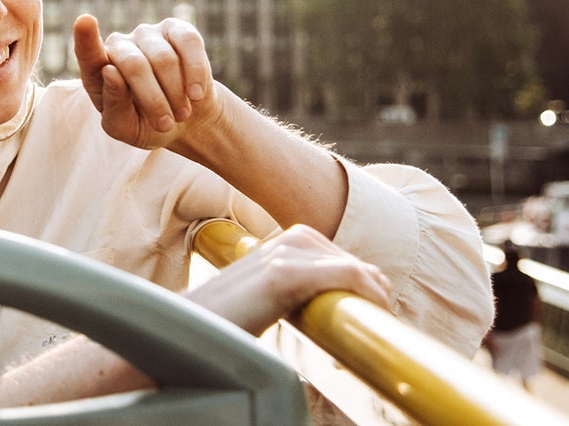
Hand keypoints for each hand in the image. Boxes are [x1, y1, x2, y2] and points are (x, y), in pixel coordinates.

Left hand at [74, 14, 218, 150]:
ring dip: (176, 94)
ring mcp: (146, 34)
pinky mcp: (177, 30)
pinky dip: (196, 73)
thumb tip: (110, 71)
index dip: (86, 38)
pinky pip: (189, 43)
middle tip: (166, 124)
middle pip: (134, 65)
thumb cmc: (146, 123)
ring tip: (180, 113)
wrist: (187, 120)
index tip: (84, 21)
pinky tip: (196, 94)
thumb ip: (113, 105)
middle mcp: (118, 45)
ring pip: (164, 59)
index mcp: (97, 70)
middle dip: (154, 100)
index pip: (88, 53)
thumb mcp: (125, 128)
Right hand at [183, 225, 392, 336]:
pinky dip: (368, 291)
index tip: (367, 315)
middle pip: (349, 260)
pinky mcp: (284, 273)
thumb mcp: (264, 299)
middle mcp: (284, 240)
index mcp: (281, 243)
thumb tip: (323, 309)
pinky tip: (376, 310)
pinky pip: (346, 274)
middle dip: (369, 288)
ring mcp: (283, 253)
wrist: (192, 328)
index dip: (360, 284)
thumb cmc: (226, 320)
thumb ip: (289, 293)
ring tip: (376, 319)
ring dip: (372, 292)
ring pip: (352, 266)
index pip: (338, 258)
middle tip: (376, 322)